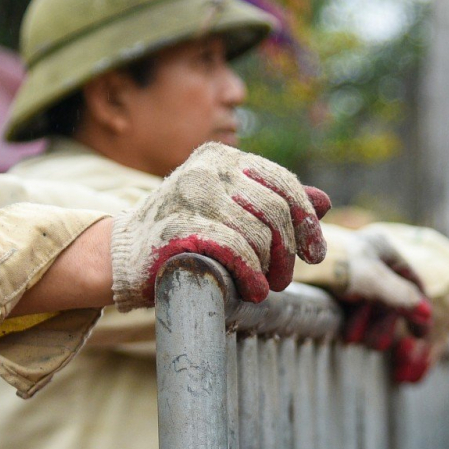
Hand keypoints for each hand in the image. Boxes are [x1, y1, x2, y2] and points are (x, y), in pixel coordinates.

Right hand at [110, 143, 328, 309]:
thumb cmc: (183, 233)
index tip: (315, 252)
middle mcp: (208, 169)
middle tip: (284, 277)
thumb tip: (325, 202)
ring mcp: (191, 195)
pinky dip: (251, 274)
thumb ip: (274, 201)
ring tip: (264, 285)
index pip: (283, 183)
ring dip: (269, 267)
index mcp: (222, 158)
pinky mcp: (180, 226)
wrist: (123, 254)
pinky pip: (235, 250)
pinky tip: (253, 290)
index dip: (305, 220)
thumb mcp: (231, 209)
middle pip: (275, 210)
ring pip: (258, 233)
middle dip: (288, 250)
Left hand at [340, 233, 433, 383]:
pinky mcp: (332, 282)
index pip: (412, 281)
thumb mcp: (372, 281)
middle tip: (376, 346)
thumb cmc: (335, 264)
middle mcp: (368, 256)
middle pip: (389, 296)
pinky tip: (346, 335)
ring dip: (366, 325)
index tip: (420, 335)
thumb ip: (400, 297)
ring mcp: (350, 269)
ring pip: (369, 303)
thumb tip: (427, 314)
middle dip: (384, 323)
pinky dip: (352, 321)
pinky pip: (351, 306)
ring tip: (353, 340)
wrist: (290, 259)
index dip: (419, 308)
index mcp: (383, 248)